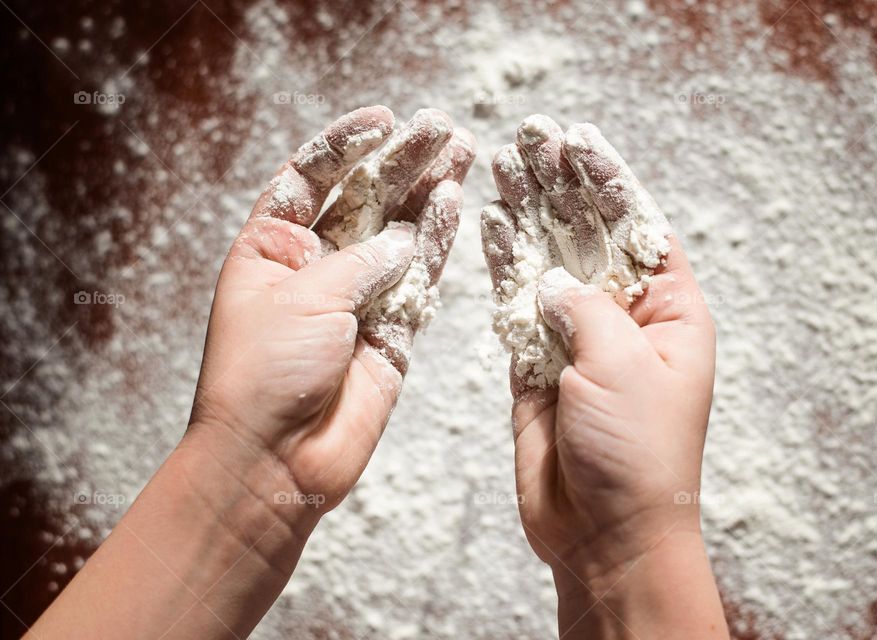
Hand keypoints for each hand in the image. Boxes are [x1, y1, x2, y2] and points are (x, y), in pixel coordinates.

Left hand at [191, 105, 474, 516]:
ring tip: (462, 149)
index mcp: (271, 248)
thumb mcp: (304, 298)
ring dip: (429, 192)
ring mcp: (357, 299)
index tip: (384, 120)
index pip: (311, 178)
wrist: (276, 461)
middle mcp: (315, 267)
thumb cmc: (264, 375)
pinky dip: (439, 244)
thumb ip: (362, 260)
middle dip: (402, 162)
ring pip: (401, 234)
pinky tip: (456, 202)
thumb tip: (408, 238)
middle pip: (365, 199)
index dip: (347, 145)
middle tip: (441, 126)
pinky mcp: (392, 332)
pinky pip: (420, 280)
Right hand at [482, 116, 724, 637]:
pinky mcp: (534, 363)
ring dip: (525, 214)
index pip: (640, 229)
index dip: (609, 182)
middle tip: (531, 136)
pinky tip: (489, 223)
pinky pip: (516, 304)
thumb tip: (550, 279)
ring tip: (503, 162)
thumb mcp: (624, 364)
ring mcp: (576, 338)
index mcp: (670, 313)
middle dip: (560, 187)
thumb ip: (585, 308)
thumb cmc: (638, 452)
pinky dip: (501, 266)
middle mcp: (624, 318)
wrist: (603, 532)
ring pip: (547, 262)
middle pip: (588, 236)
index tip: (578, 140)